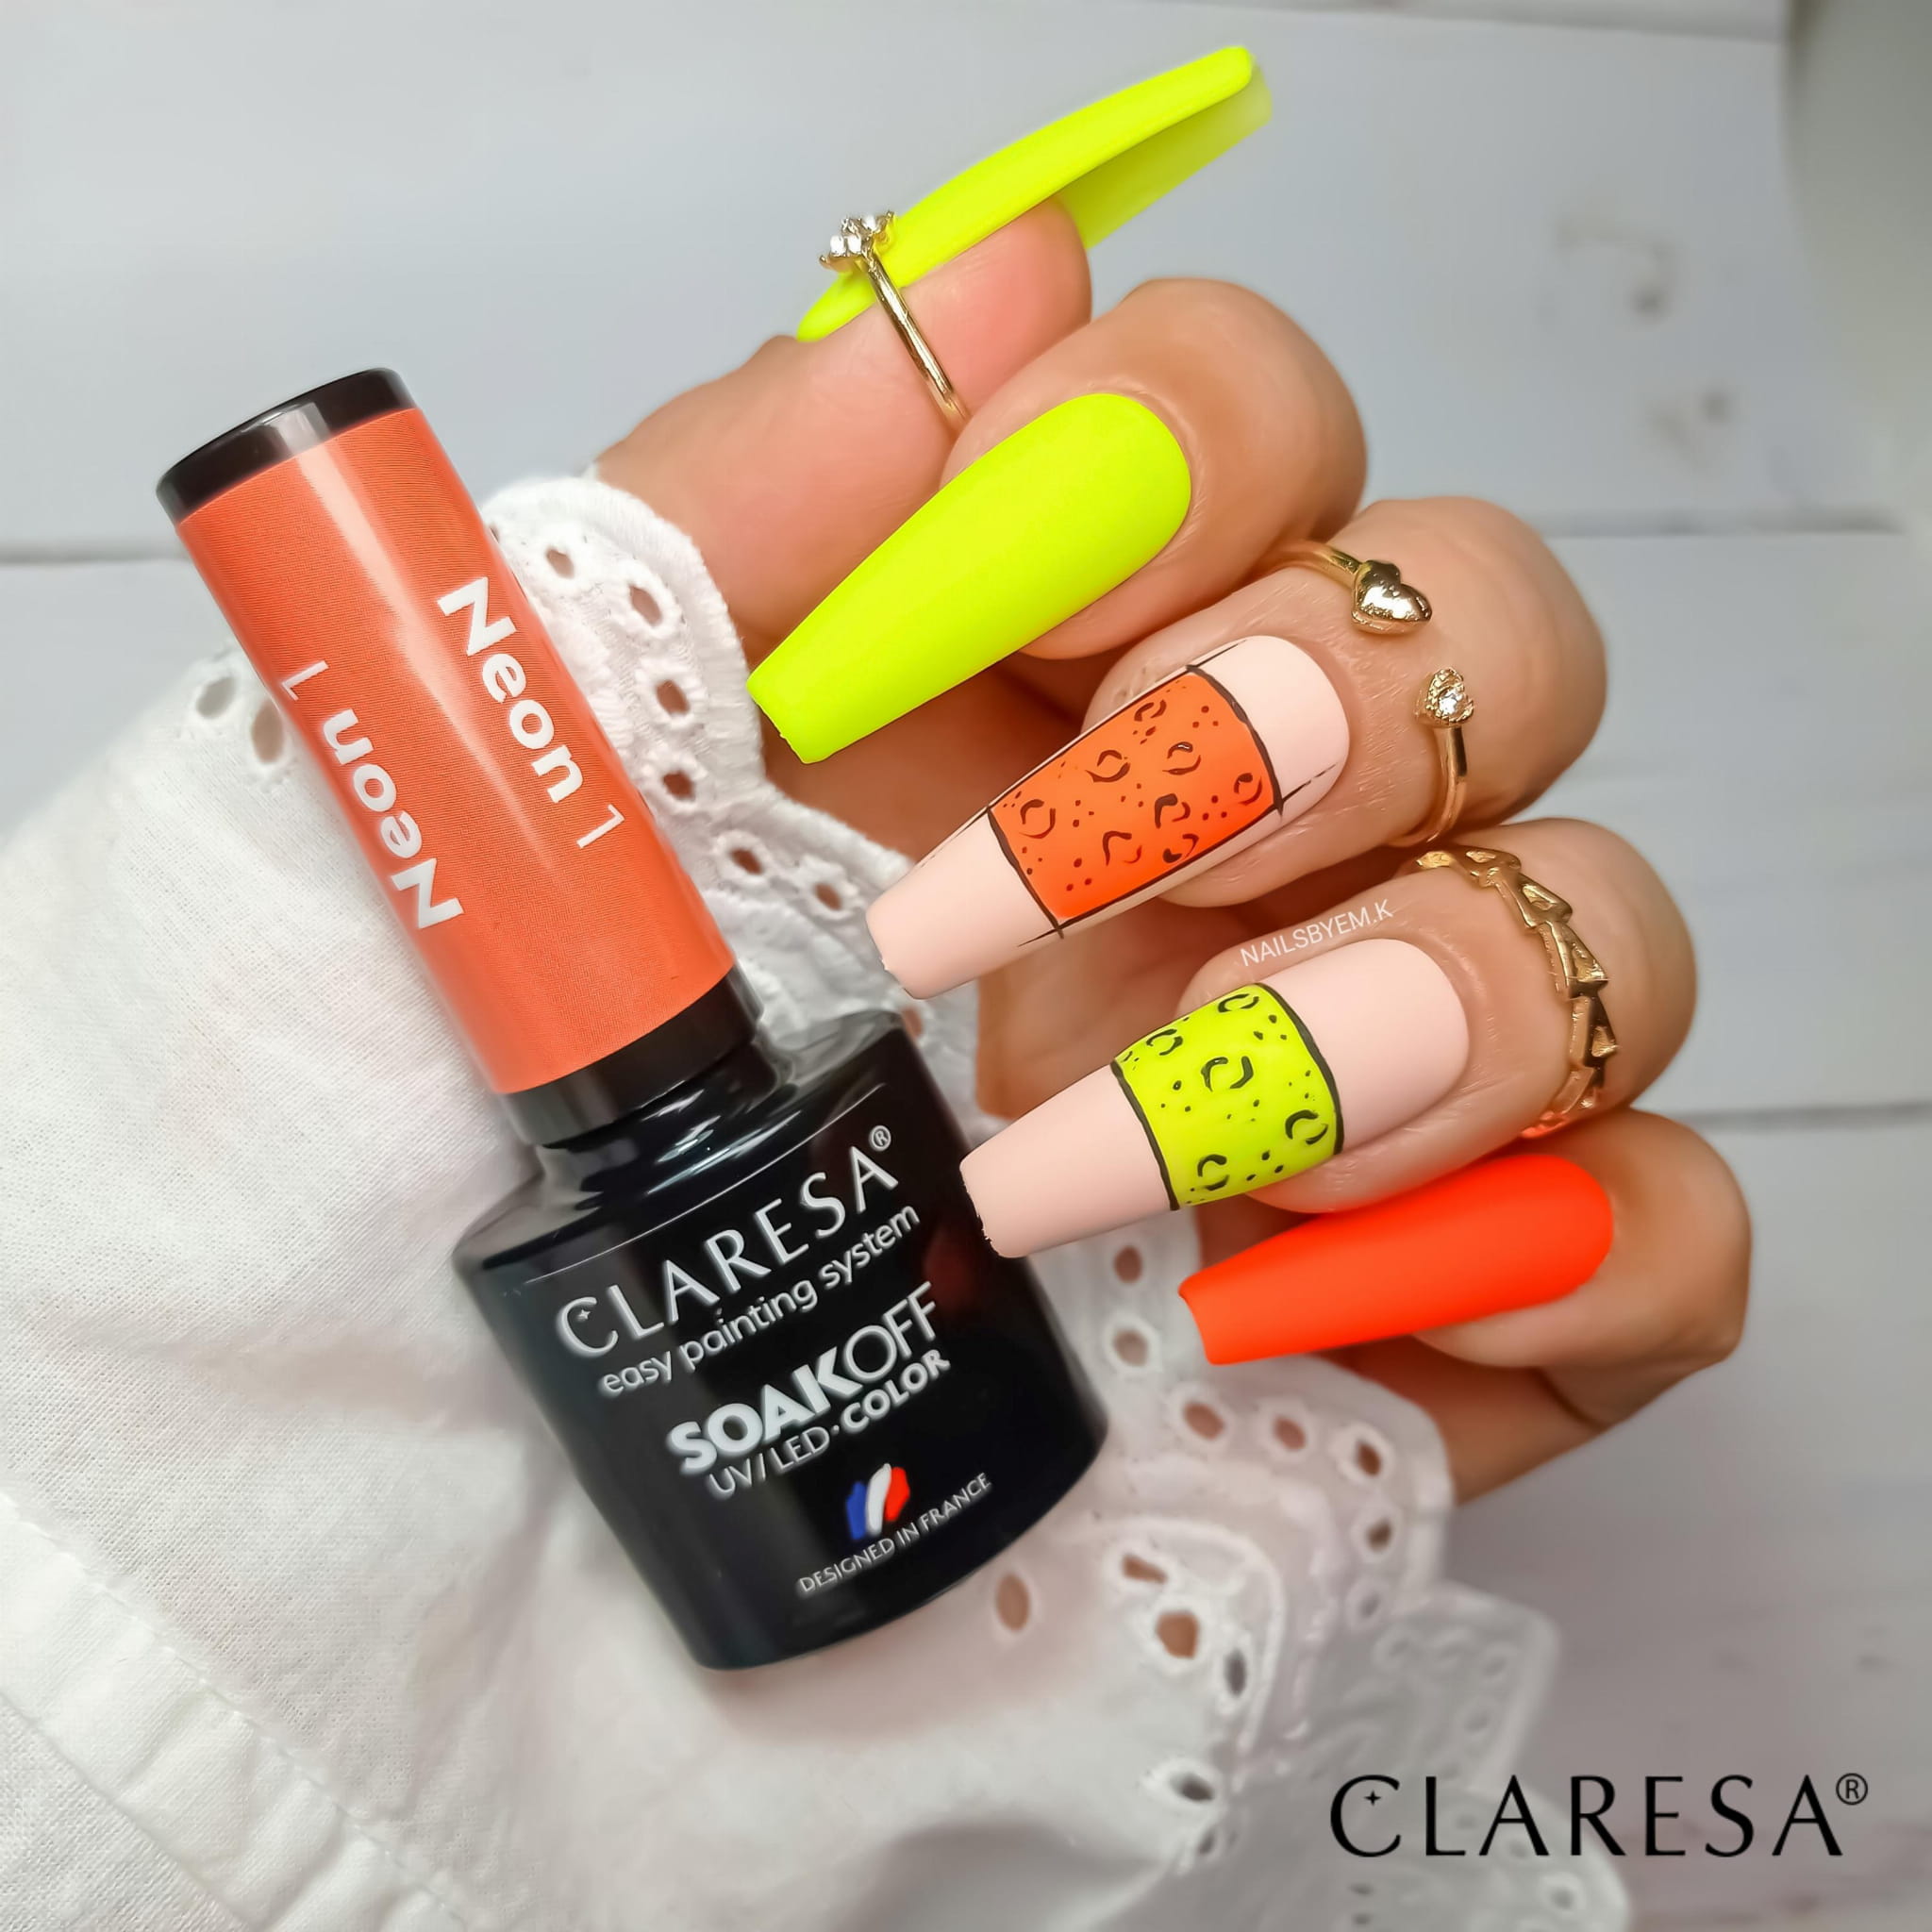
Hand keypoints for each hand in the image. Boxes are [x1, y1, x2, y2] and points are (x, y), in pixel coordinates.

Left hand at [598, 201, 1748, 1499]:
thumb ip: (748, 506)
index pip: (1265, 428)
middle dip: (1295, 733)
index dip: (1189, 448)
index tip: (1008, 590)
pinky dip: (1546, 1252)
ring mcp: (1372, 1074)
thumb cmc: (545, 1116)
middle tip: (1010, 898)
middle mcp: (1255, 844)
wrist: (556, 1472)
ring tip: (1072, 1161)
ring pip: (1603, 921)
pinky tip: (1289, 1302)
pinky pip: (1657, 1236)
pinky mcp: (1442, 1307)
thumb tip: (999, 257)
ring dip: (1383, 1018)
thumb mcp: (570, 787)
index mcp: (1059, 683)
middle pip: (1493, 636)